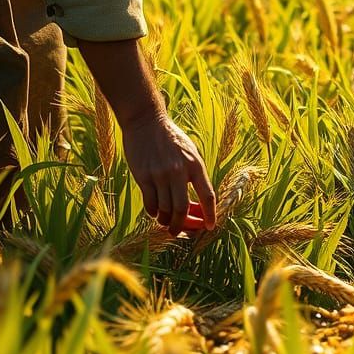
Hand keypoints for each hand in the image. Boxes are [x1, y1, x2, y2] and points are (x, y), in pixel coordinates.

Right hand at [121, 114, 215, 235]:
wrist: (146, 121)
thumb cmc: (170, 138)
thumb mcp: (189, 151)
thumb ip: (194, 174)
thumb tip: (196, 203)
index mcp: (195, 164)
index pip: (207, 195)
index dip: (210, 214)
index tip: (210, 226)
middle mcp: (179, 171)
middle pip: (183, 208)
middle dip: (183, 225)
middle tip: (179, 231)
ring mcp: (160, 174)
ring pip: (165, 209)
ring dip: (166, 220)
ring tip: (165, 222)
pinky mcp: (144, 176)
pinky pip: (150, 203)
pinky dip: (153, 212)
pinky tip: (154, 211)